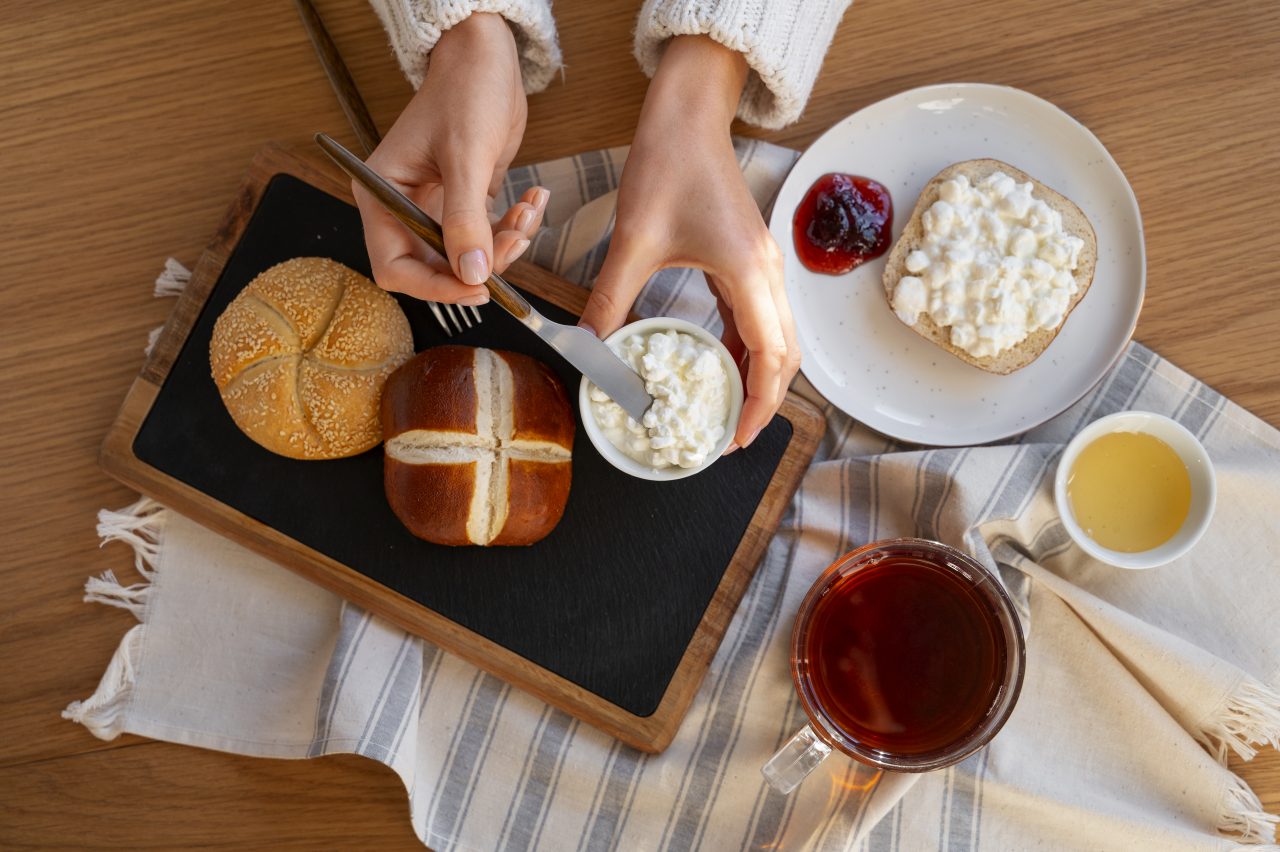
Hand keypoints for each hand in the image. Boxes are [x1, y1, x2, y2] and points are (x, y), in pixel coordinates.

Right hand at [354, 13, 548, 304]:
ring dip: (505, 244)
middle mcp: (402, 207)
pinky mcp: (465, 203)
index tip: (477, 288)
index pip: (395, 266)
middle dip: (480, 264)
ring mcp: (435, 207)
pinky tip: (532, 200)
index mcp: (381, 195)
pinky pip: (489, 235)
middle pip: (435, 269)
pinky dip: (514, 227)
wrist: (487, 58)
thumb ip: (466, 220)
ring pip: (468, 256)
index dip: (434, 287)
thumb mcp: (466, 156)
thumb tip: (471, 274)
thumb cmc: (464, 92)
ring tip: (527, 211)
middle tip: (515, 243)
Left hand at [578, 36, 798, 448]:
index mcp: (747, 272)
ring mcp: (762, 265)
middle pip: (784, 354)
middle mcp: (766, 272)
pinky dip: (744, 348)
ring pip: (775, 337)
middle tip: (730, 436)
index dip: (759, 405)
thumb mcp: (633, 240)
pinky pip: (756, 316)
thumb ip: (611, 299)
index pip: (770, 356)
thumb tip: (585, 348)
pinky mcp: (748, 259)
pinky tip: (717, 366)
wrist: (687, 116)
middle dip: (764, 400)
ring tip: (725, 410)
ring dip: (756, 376)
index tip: (735, 437)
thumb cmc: (668, 165)